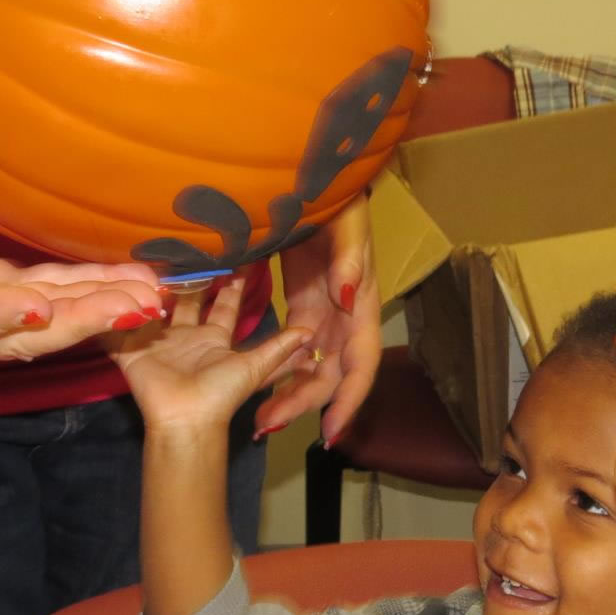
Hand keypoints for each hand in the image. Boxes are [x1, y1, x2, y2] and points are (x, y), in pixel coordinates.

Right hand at [0, 183, 166, 359]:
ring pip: (48, 320)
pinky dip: (97, 289)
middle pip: (17, 331)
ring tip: (157, 298)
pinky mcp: (0, 290)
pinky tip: (145, 282)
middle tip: (133, 310)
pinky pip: (56, 293)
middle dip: (75, 323)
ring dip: (102, 312)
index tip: (34, 303)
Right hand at [105, 272, 314, 435]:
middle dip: (189, 275)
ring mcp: (157, 341)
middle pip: (187, 300)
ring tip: (148, 253)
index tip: (236, 255)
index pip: (223, 304)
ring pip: (154, 306)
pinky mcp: (132, 349)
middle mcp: (186, 336)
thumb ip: (279, 348)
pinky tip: (107, 284)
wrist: (185, 418)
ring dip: (151, 286)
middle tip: (189, 244)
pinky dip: (113, 309)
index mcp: (214, 339)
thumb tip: (310, 331)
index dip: (230, 283)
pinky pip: (121, 326)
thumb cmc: (221, 393)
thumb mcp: (255, 368)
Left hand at [257, 194, 381, 441]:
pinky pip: (292, 348)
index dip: (349, 400)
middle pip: (329, 375)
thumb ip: (348, 260)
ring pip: (309, 367)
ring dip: (288, 394)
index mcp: (361, 304)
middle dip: (303, 405)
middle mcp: (344, 318)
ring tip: (258, 419)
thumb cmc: (336, 199)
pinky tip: (255, 387)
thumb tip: (348, 301)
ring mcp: (323, 313)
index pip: (361, 364)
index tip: (331, 433)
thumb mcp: (345, 224)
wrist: (316, 181)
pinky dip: (278, 369)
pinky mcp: (302, 305)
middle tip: (267, 426)